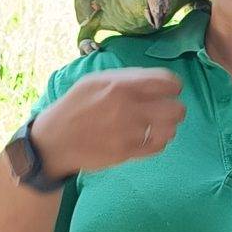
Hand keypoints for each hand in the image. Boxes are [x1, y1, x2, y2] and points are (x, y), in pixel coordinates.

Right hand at [33, 68, 184, 176]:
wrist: (54, 141)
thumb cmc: (75, 105)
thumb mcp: (95, 80)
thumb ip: (127, 78)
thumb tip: (154, 80)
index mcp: (122, 85)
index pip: (168, 81)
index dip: (173, 86)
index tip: (169, 90)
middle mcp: (129, 108)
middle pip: (177, 109)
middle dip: (174, 107)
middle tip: (164, 109)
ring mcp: (130, 133)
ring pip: (171, 129)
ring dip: (167, 126)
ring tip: (155, 125)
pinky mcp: (128, 152)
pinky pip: (159, 146)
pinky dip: (158, 141)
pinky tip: (148, 137)